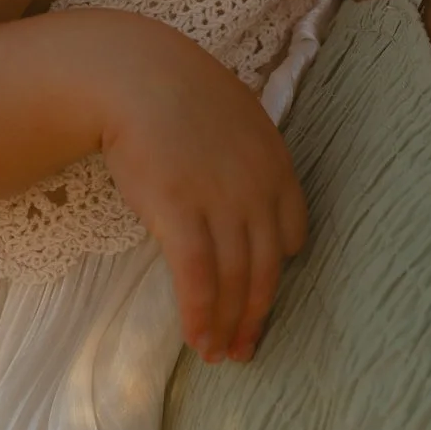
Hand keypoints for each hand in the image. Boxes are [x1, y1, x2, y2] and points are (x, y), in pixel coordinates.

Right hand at [91, 14, 307, 362]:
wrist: (135, 75)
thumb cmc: (176, 91)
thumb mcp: (234, 117)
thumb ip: (246, 158)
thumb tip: (240, 191)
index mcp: (276, 165)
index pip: (294, 234)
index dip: (279, 269)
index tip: (263, 293)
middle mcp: (258, 189)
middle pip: (267, 268)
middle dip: (256, 315)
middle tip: (247, 349)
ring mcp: (222, 203)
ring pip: (234, 281)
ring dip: (227, 326)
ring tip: (219, 355)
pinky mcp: (181, 214)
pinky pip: (198, 279)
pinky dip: (200, 316)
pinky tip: (197, 341)